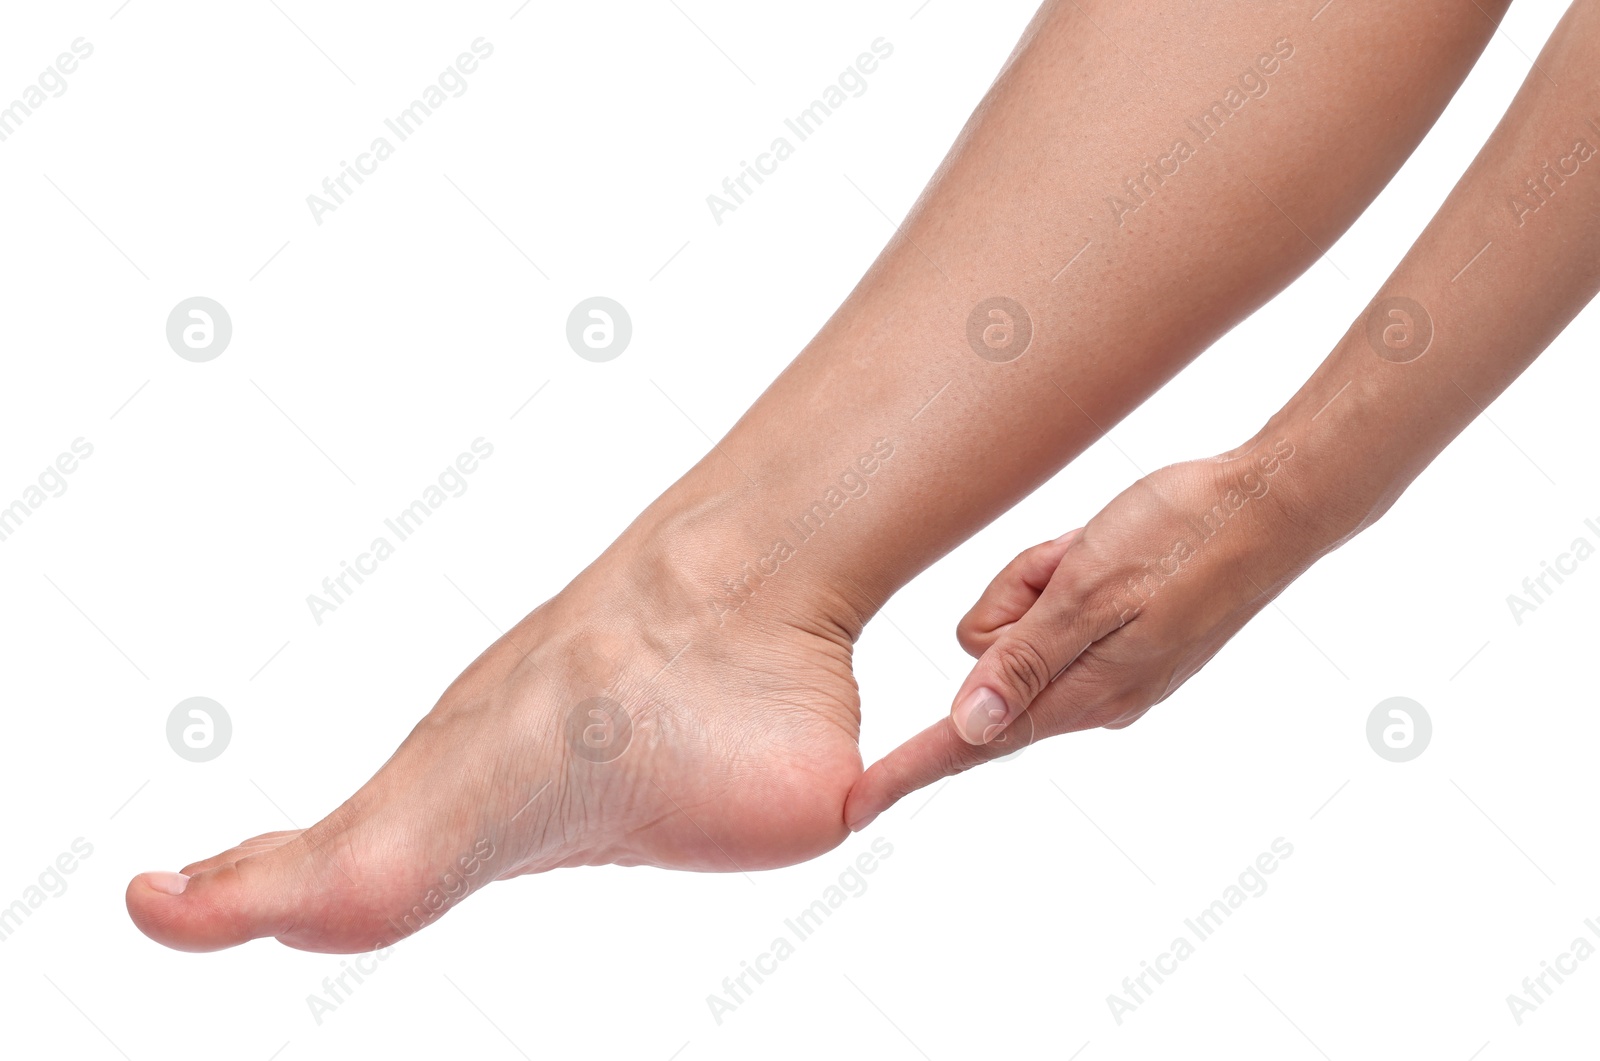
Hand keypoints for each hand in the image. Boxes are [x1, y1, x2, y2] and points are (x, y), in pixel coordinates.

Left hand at [846, 439, 1322, 828]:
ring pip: (1021, 626)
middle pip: (990, 657)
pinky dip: (1068, 573)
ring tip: (1099, 548)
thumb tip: (966, 728)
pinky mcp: (1125, 642)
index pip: (971, 742)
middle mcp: (1092, 696)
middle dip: (1013, 599)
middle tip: (1070, 559)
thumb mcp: (1090, 589)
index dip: (908, 771)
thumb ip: (1024, 661)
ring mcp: (1112, 670)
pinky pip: (1059, 611)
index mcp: (1081, 694)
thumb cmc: (1183, 536)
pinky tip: (1110, 548)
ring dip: (1044, 579)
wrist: (1271, 505)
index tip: (857, 807)